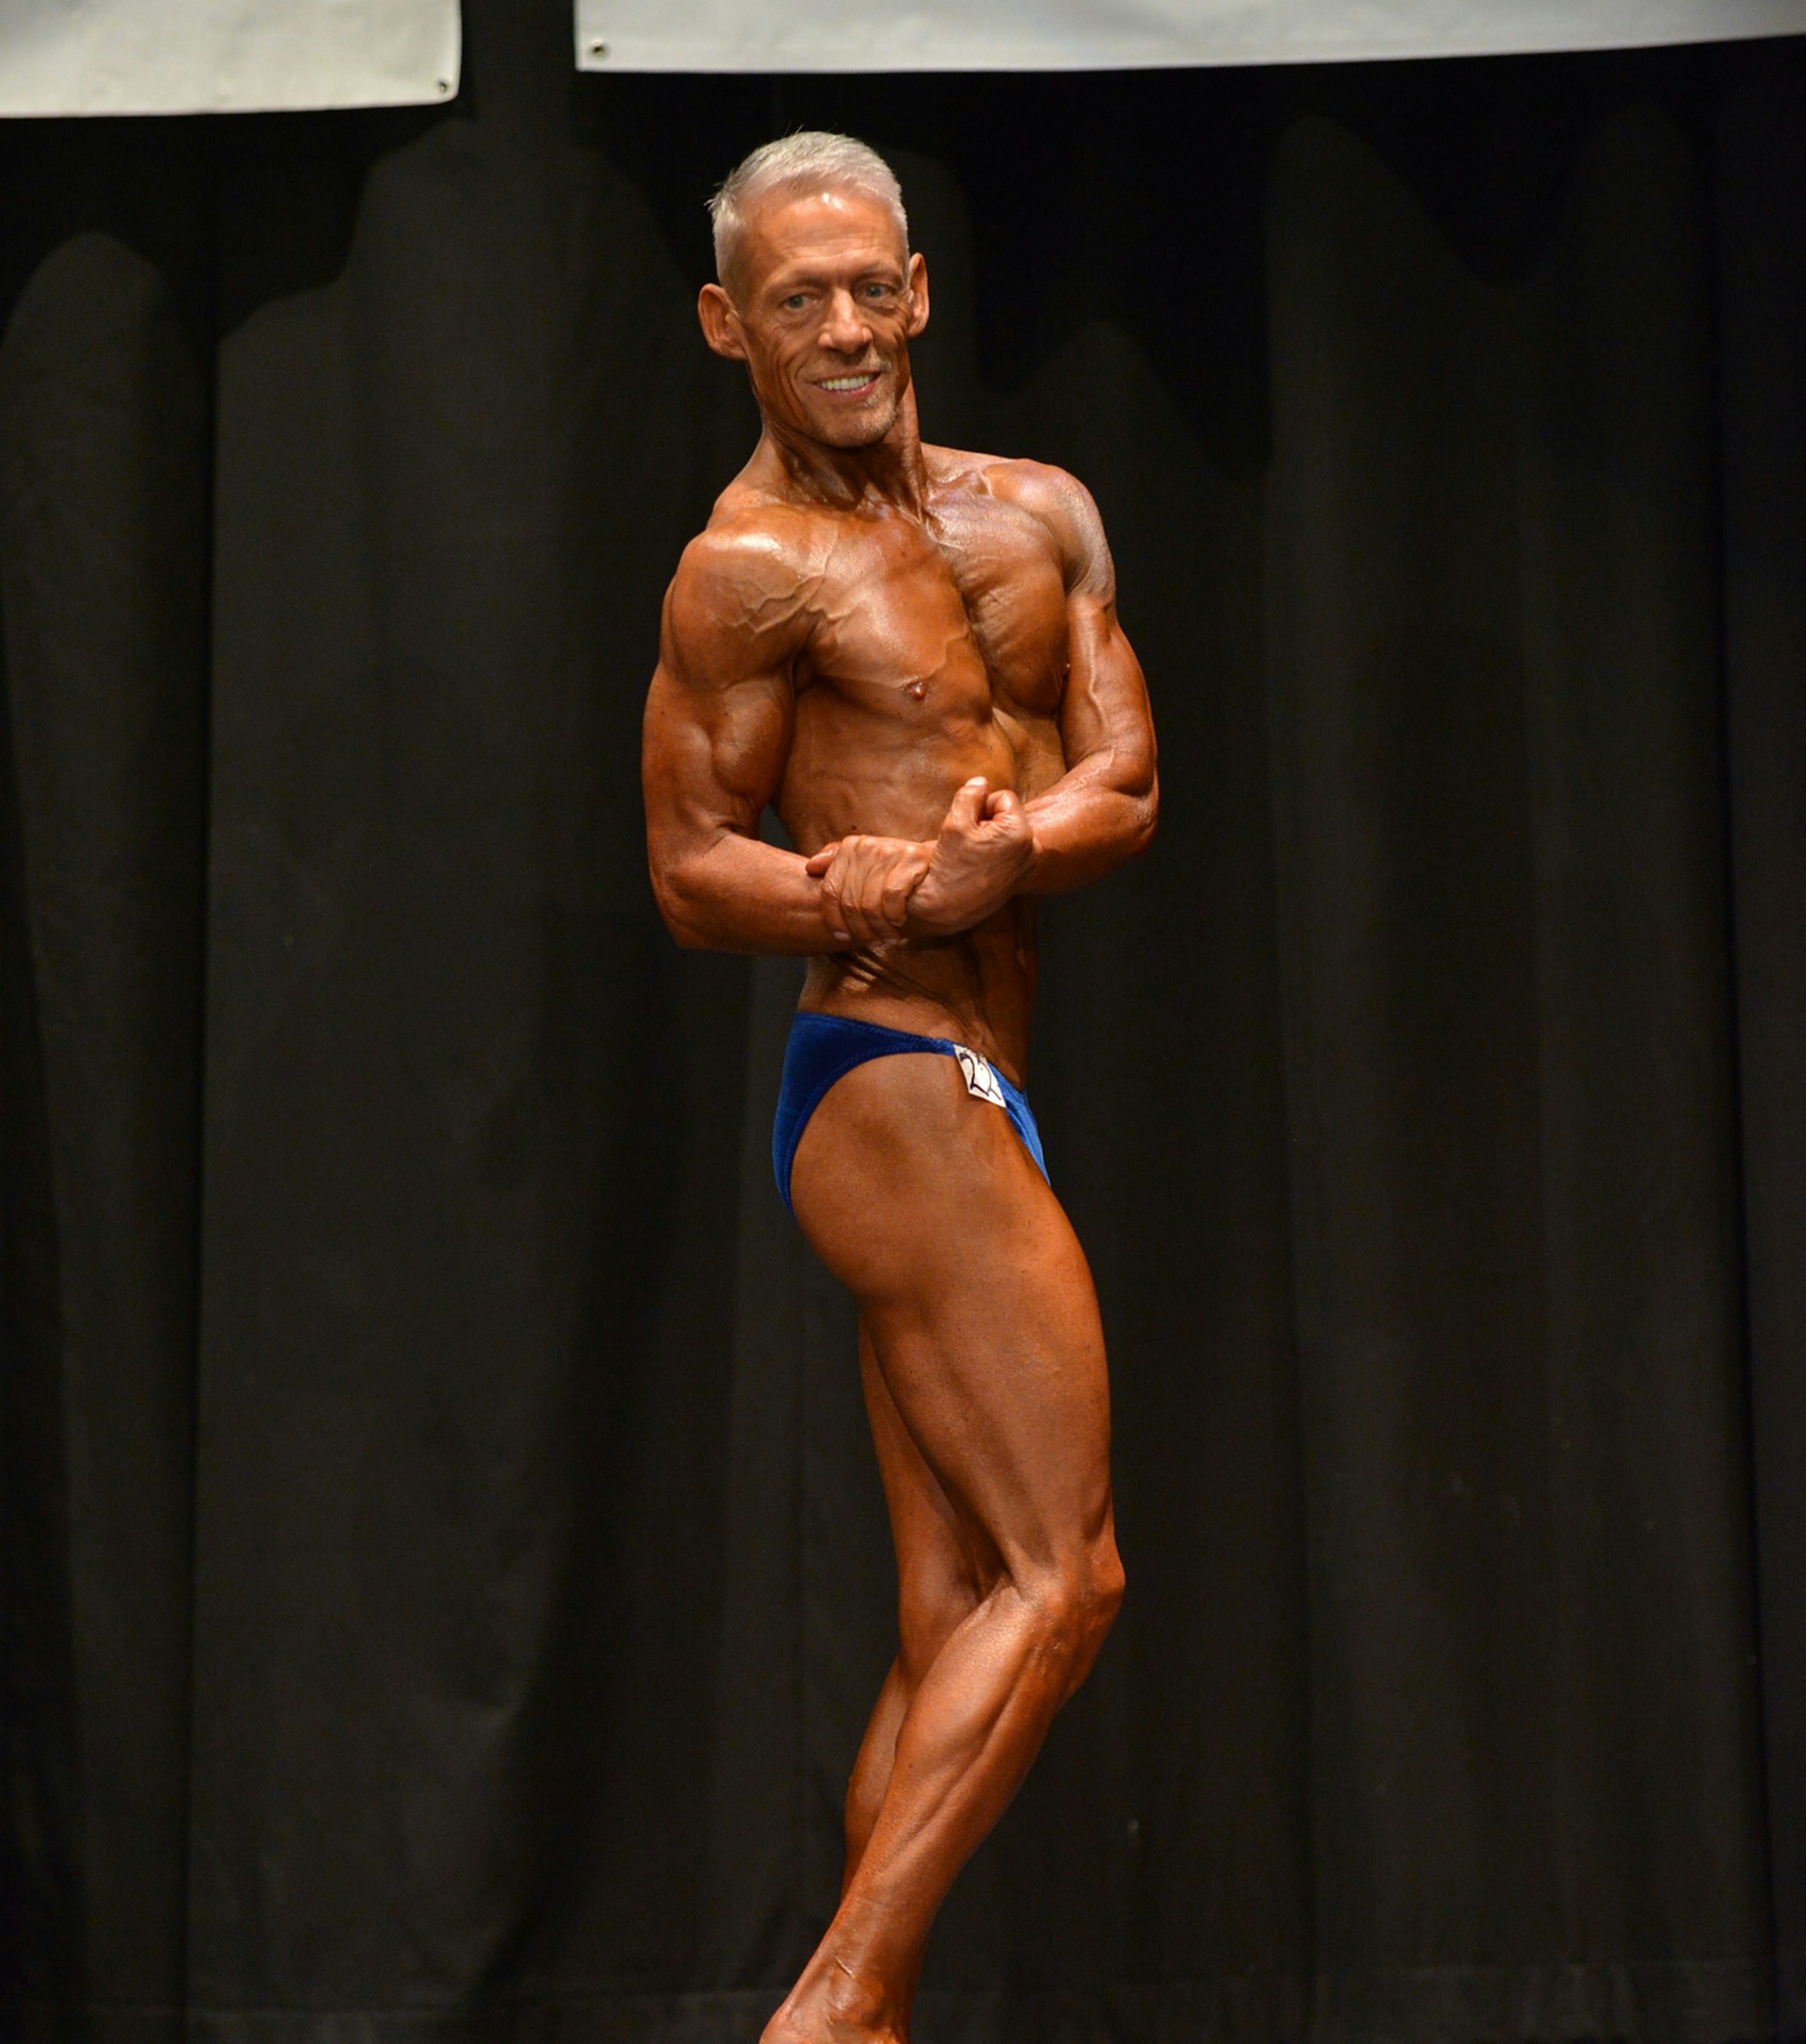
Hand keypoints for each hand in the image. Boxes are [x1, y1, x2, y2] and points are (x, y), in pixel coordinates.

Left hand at [804, 833, 932, 945]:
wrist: (943, 873)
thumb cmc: (900, 879)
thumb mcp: (866, 874)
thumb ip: (838, 868)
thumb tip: (810, 866)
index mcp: (850, 847)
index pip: (830, 892)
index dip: (834, 920)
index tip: (843, 937)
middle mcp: (867, 845)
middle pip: (848, 901)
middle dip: (859, 928)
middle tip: (872, 940)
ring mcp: (890, 850)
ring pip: (868, 904)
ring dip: (878, 928)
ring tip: (888, 936)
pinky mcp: (913, 858)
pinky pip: (891, 898)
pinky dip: (894, 917)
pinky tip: (900, 922)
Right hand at [906, 777, 1034, 936]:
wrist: (946, 908)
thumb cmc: (950, 865)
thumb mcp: (955, 822)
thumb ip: (970, 794)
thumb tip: (982, 781)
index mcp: (1020, 833)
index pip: (1003, 797)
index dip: (980, 807)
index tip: (969, 830)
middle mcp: (1032, 849)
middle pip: (1008, 814)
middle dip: (987, 821)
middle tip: (971, 844)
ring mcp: (1029, 864)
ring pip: (1007, 831)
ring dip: (990, 836)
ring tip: (974, 855)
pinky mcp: (1022, 875)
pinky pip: (1009, 849)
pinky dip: (995, 851)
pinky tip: (980, 866)